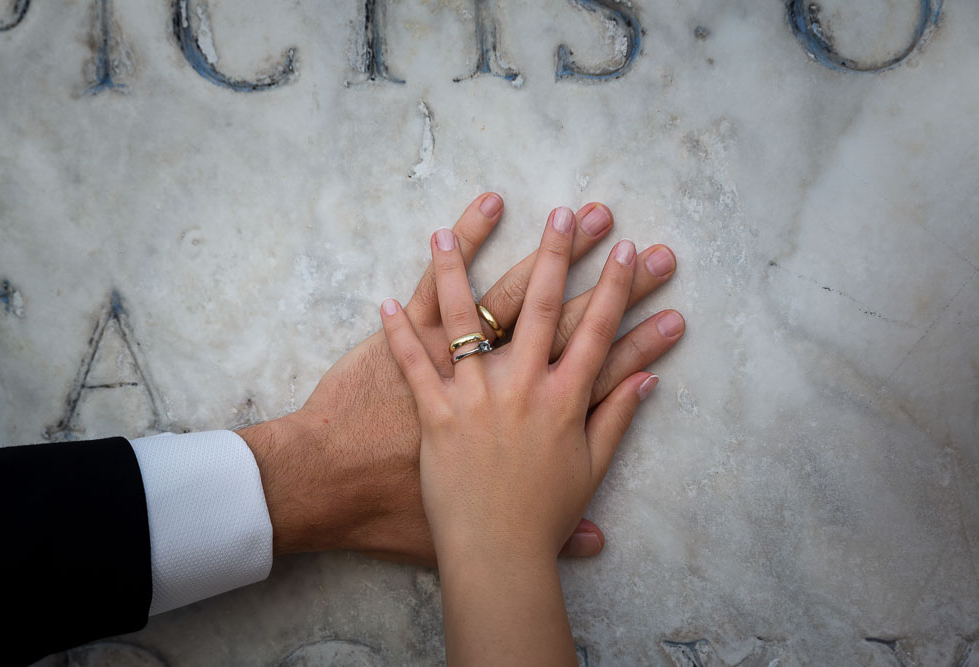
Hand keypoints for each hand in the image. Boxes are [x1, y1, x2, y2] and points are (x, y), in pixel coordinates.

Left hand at [238, 194, 682, 563]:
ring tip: (446, 232)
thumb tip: (647, 382)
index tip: (628, 248)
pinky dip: (397, 332)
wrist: (493, 556)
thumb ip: (618, 420)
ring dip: (455, 270)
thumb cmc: (542, 519)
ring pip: (464, 319)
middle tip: (566, 211)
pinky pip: (412, 363)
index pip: (597, 330)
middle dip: (557, 254)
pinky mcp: (434, 413)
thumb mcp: (590, 471)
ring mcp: (475, 396)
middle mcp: (522, 386)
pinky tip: (385, 298)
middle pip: (540, 307)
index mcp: (565, 400)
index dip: (616, 286)